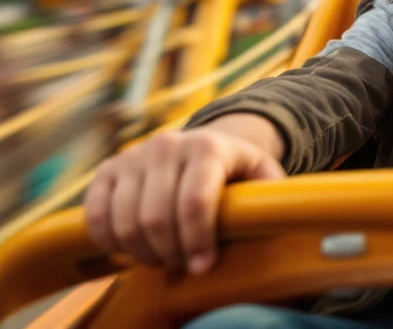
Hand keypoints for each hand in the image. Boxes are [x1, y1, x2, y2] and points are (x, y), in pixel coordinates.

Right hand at [84, 119, 284, 275]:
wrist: (203, 143)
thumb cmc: (236, 169)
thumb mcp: (262, 172)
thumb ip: (272, 191)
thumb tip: (278, 215)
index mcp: (208, 146)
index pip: (194, 201)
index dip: (197, 240)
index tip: (203, 266)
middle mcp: (167, 145)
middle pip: (156, 217)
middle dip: (171, 252)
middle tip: (184, 266)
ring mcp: (133, 156)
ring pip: (126, 221)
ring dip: (143, 252)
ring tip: (165, 259)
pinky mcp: (107, 170)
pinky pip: (96, 216)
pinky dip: (111, 242)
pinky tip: (134, 251)